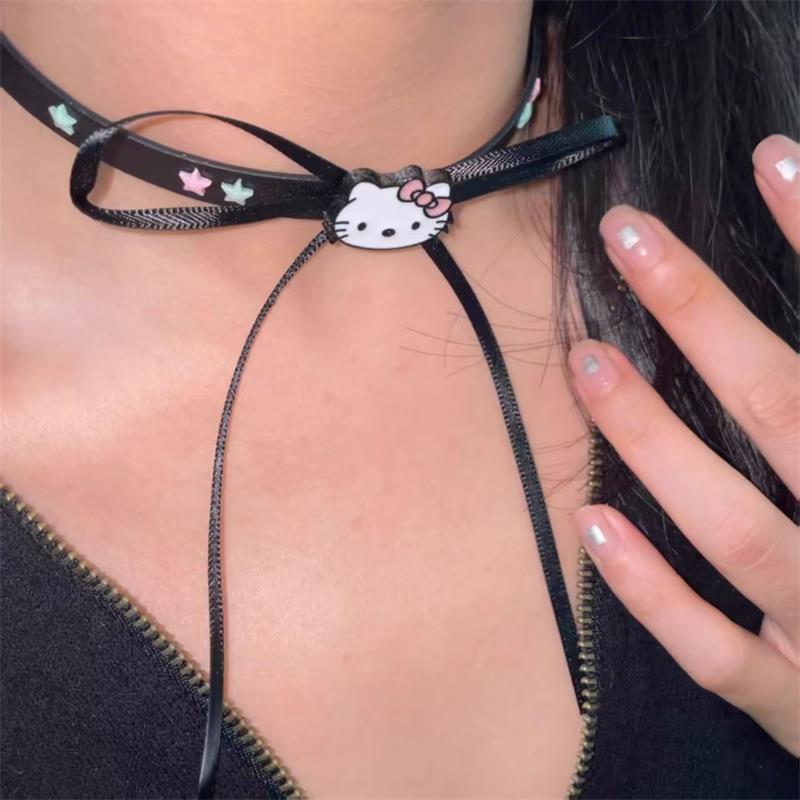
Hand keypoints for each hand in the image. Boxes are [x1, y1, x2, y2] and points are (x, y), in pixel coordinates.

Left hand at [568, 134, 799, 755]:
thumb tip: (789, 304)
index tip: (771, 160)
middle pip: (790, 410)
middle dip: (708, 317)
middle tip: (627, 239)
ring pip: (741, 530)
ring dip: (659, 440)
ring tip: (588, 362)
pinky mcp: (798, 704)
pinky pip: (717, 654)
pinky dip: (654, 593)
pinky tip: (592, 522)